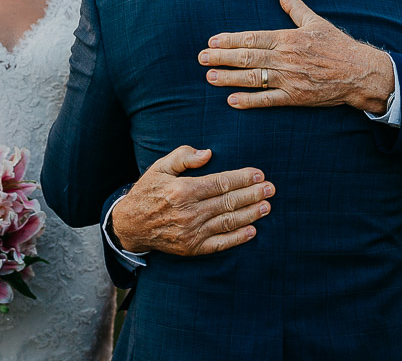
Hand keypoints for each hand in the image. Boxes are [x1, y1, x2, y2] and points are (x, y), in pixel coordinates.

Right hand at [110, 145, 274, 255]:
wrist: (130, 225)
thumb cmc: (148, 192)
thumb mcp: (159, 168)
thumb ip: (183, 157)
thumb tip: (208, 154)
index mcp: (183, 190)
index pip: (220, 183)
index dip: (242, 178)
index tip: (259, 174)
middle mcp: (189, 213)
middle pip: (228, 202)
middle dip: (252, 194)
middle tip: (271, 189)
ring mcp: (191, 232)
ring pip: (228, 222)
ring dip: (251, 214)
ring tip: (267, 206)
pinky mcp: (191, 248)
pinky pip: (219, 244)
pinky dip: (237, 238)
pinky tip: (252, 231)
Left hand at [200, 0, 393, 113]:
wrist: (359, 72)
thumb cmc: (337, 45)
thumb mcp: (315, 22)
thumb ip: (295, 7)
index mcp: (288, 38)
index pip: (252, 38)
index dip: (229, 40)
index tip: (212, 41)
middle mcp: (285, 58)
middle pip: (247, 57)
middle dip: (221, 58)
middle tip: (201, 58)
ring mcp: (289, 78)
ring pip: (253, 78)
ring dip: (229, 78)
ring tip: (210, 77)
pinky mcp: (295, 97)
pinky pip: (268, 100)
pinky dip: (249, 101)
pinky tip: (232, 101)